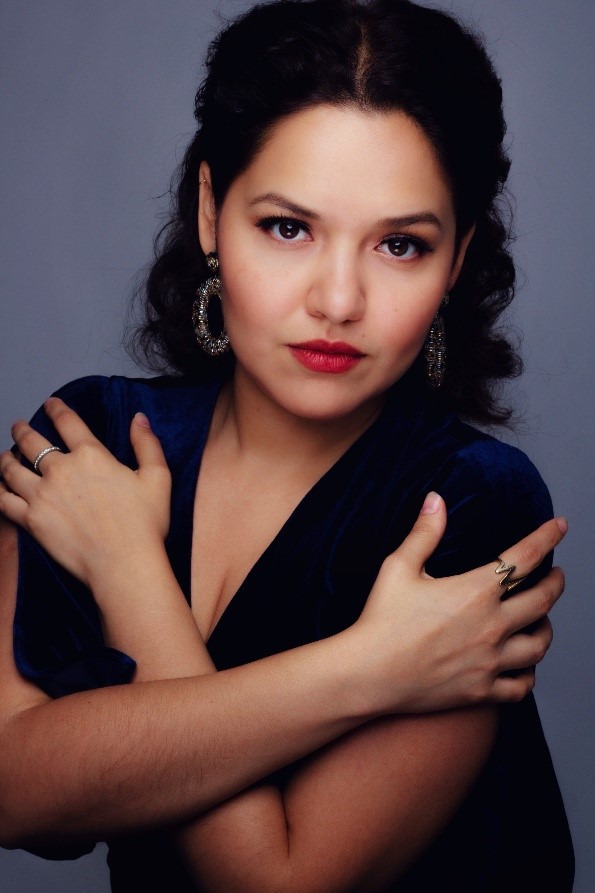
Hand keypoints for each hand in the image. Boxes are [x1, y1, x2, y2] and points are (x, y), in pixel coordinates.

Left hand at [0, 398, 171, 591]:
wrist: (124, 563)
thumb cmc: (145, 523)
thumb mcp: (157, 478)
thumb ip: (147, 444)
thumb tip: (138, 419)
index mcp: (91, 455)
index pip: (67, 422)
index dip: (55, 408)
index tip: (49, 403)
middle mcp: (61, 470)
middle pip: (31, 442)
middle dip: (22, 430)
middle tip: (19, 426)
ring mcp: (42, 495)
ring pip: (11, 469)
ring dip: (6, 457)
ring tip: (5, 455)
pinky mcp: (31, 520)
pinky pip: (4, 501)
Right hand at [356, 492, 565, 711]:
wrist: (370, 674)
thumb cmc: (381, 619)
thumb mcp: (399, 568)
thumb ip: (424, 533)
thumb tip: (436, 499)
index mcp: (476, 591)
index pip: (526, 557)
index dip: (547, 537)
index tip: (560, 526)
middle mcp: (492, 625)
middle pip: (543, 600)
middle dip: (556, 582)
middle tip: (557, 575)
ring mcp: (490, 661)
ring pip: (539, 644)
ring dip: (546, 628)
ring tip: (543, 620)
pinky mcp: (482, 690)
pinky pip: (521, 685)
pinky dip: (528, 674)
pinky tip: (525, 667)